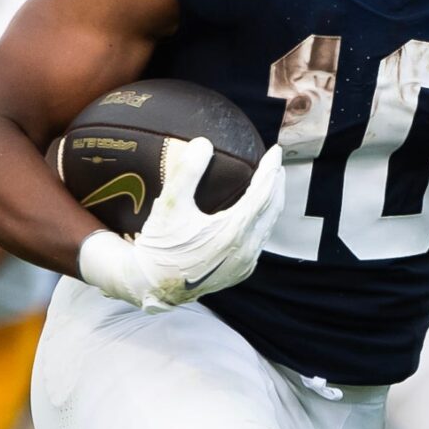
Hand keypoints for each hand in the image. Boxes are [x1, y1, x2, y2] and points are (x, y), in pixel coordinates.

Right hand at [79, 137, 285, 311]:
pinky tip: (255, 216)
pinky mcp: (239, 272)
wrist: (152, 285)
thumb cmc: (160, 245)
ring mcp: (244, 264)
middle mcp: (245, 249)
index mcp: (234, 231)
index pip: (263, 193)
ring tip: (270, 186)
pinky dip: (262, 224)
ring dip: (271, 204)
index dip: (271, 169)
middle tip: (276, 164)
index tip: (275, 151)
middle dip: (276, 184)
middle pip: (272, 209)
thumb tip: (203, 143)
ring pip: (267, 227)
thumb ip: (187, 171)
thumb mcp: (170, 205)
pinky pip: (259, 243)